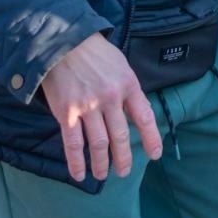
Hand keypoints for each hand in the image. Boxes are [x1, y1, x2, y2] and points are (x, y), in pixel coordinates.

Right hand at [40, 33, 162, 181]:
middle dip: (123, 157)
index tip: (155, 155)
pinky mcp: (66, 112)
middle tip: (124, 172)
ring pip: (99, 143)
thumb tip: (135, 114)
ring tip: (102, 176)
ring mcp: (88, 106)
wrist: (63, 41)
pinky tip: (79, 174)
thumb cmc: (94, 53)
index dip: (151, 138)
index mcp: (128, 85)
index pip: (145, 116)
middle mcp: (111, 98)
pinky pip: (73, 143)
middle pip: (121, 135)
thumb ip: (128, 90)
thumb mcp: (120, 66)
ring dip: (102, 164)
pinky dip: (76, 162)